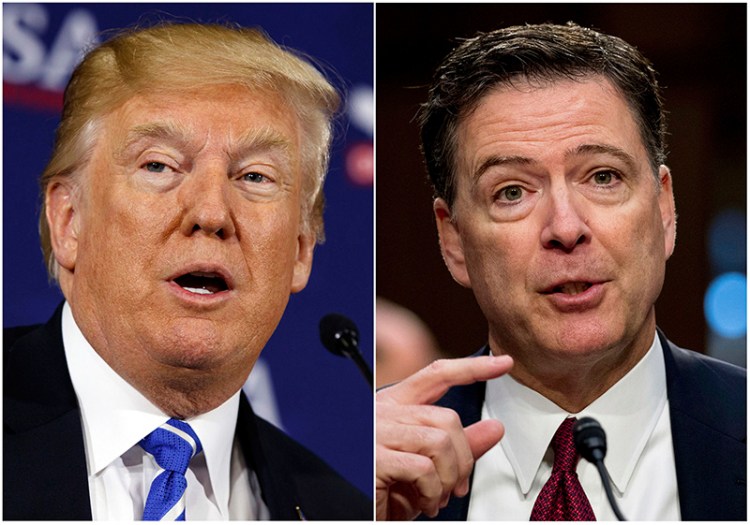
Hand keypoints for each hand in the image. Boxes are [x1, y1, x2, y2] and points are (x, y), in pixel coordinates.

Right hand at [376, 355, 512, 519]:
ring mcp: (376, 432)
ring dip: (449, 478)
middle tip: (457, 486)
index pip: (437, 375)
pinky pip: (423, 468)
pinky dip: (433, 491)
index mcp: (394, 407)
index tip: (502, 363)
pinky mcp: (374, 457)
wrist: (351, 514)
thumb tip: (495, 428)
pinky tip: (425, 502)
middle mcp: (383, 412)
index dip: (472, 367)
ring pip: (440, 441)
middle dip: (463, 458)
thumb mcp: (428, 468)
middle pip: (446, 417)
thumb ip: (458, 447)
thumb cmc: (383, 492)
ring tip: (438, 497)